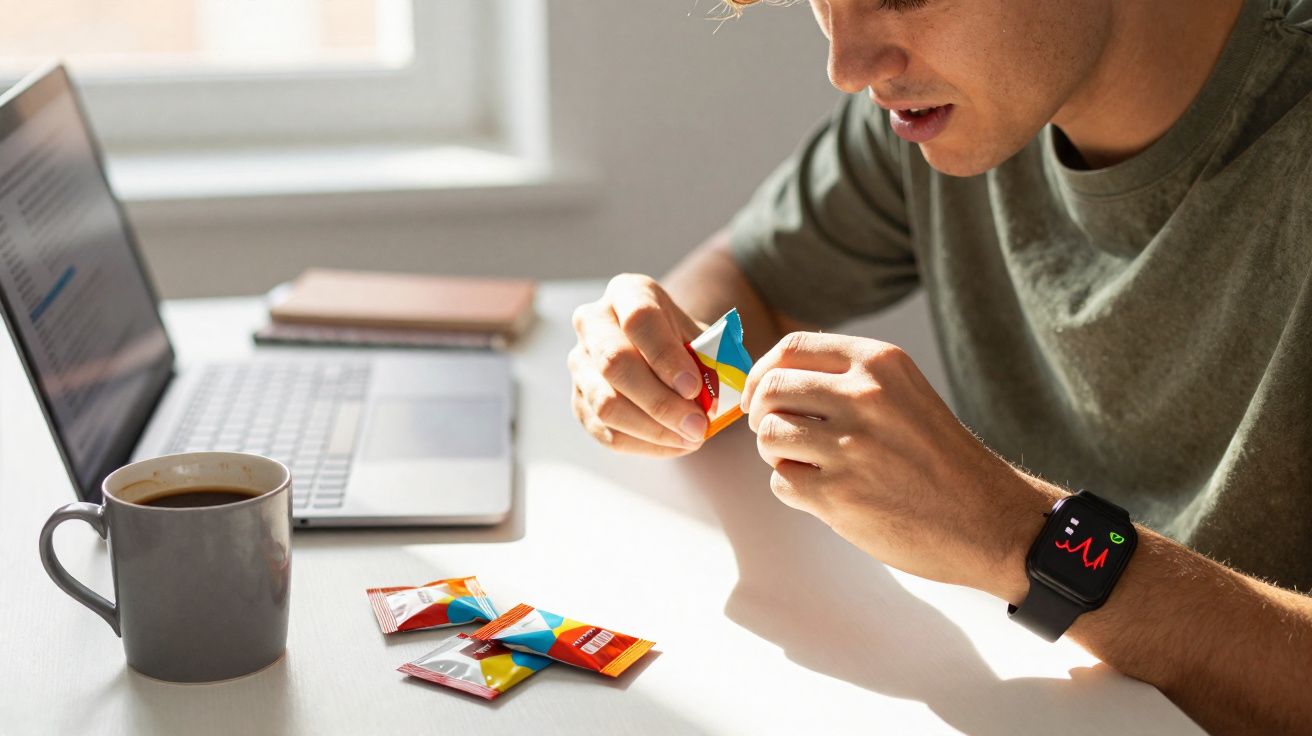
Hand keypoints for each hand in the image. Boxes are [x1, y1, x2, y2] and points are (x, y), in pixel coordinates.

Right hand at [568, 274, 711, 455]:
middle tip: (697, 425)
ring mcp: (580, 364)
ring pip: (606, 404)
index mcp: (626, 294)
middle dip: (660, 402)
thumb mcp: (700, 334)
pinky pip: (606, 432)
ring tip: (691, 438)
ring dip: (653, 429)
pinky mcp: (579, 401)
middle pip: (615, 364)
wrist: (656, 346)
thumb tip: (718, 396)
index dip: (666, 356)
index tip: (693, 387)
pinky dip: (644, 444)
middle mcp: (593, 324)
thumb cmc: (682, 339)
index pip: (639, 320)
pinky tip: (674, 444)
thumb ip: (710, 358)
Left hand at [740, 331, 1054, 597]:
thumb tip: (773, 380)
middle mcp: (863, 397)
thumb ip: (848, 380)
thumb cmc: (941, 457)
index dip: (764, 371)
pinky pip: (780, 482)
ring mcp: (850, 447)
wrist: (989, 518)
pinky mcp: (839, 495)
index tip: (760, 394)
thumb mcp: (903, 393)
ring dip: (777, 454)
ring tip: (808, 465)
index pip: (792, 348)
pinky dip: (794, 489)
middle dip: (761, 414)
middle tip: (775, 433)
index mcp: (880, 363)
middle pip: (771, 390)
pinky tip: (826, 494)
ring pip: (769, 436)